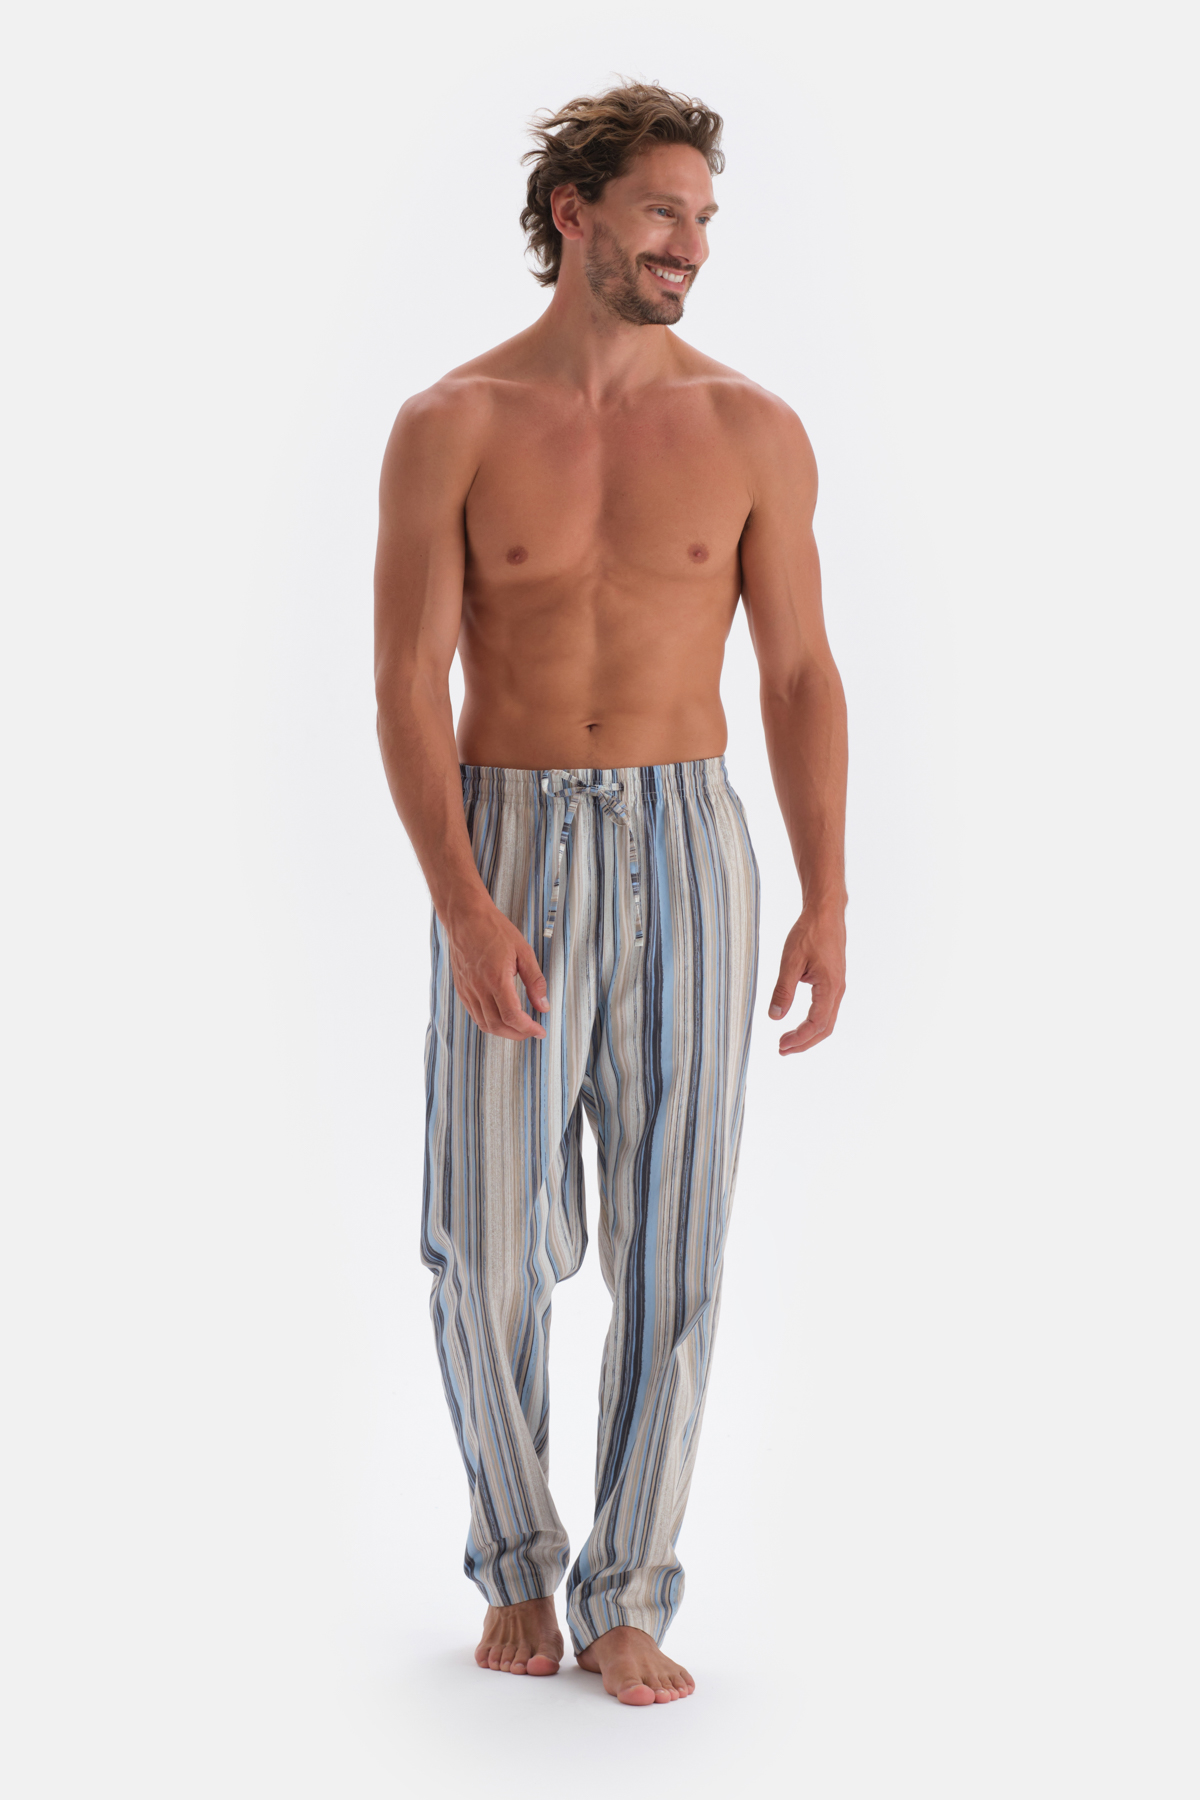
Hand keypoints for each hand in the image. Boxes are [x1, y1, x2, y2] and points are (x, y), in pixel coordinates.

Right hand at [446, 899, 549, 1040]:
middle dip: (518, 1034)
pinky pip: (474, 1014)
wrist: (465, 917)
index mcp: (496, 979)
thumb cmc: (494, 929)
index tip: (540, 1031)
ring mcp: (467, 990)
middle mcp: (479, 988)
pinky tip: (501, 1017)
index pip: (512, 1016)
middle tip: (532, 1031)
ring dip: (503, 1031)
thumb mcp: (523, 951)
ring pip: (484, 1024)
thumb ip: (535, 981)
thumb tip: (543, 1005)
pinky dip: (489, 1022)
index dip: (528, 1029)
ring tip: (518, 1028)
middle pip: (498, 1025)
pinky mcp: (461, 989)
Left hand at [768, 906, 845, 1054]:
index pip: (816, 1023)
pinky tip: (799, 1024)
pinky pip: (827, 1010)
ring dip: (808, 1035)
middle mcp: (837, 990)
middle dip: (804, 1043)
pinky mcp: (834, 983)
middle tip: (782, 1050)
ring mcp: (837, 987)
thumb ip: (783, 990)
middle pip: (824, 1028)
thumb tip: (774, 1016)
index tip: (781, 1045)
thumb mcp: (791, 961)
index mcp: (829, 986)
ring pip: (827, 1021)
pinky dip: (814, 1023)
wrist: (826, 913)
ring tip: (788, 1042)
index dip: (799, 1038)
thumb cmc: (809, 932)